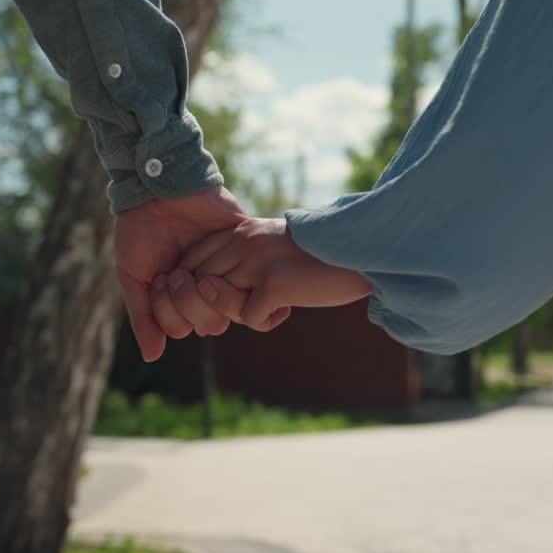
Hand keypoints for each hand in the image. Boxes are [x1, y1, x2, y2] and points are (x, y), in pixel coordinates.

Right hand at [114, 185, 246, 361]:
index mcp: (182, 297)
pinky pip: (256, 277)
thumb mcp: (133, 275)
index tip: (158, 281)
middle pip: (211, 325)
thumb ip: (143, 316)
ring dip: (206, 291)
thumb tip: (152, 358)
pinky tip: (214, 264)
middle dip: (188, 303)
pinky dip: (237, 275)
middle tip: (174, 272)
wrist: (156, 185)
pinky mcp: (246, 245)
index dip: (169, 313)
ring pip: (232, 307)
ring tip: (188, 266)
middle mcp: (207, 288)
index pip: (183, 328)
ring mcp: (228, 269)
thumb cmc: (140, 228)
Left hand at [151, 217, 372, 331]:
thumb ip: (245, 258)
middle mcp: (244, 242)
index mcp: (241, 230)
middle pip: (199, 281)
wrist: (359, 249)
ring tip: (268, 309)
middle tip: (244, 309)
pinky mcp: (275, 284)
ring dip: (241, 313)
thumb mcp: (273, 246)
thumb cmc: (318, 254)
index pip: (193, 257)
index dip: (193, 284)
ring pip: (220, 301)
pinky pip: (248, 317)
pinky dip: (264, 322)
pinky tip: (286, 311)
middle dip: (212, 304)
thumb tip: (210, 286)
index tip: (212, 299)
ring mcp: (258, 262)